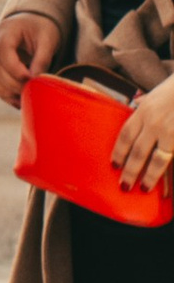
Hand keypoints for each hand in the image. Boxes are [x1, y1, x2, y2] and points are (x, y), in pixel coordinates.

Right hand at [0, 8, 61, 108]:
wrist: (32, 24)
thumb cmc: (41, 30)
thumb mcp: (48, 40)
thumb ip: (42, 59)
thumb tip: (36, 80)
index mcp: (7, 28)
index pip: (2, 49)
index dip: (13, 67)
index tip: (30, 79)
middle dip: (11, 82)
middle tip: (31, 92)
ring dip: (4, 89)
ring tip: (24, 99)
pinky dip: (2, 92)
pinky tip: (17, 100)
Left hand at [111, 72, 173, 191]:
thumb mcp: (155, 94)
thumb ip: (145, 104)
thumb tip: (135, 104)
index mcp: (144, 111)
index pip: (125, 135)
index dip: (119, 152)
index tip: (114, 165)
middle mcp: (155, 123)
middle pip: (138, 151)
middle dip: (130, 171)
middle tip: (124, 185)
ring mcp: (171, 132)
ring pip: (157, 160)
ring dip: (149, 176)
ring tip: (144, 188)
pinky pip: (172, 159)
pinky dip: (168, 174)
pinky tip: (167, 186)